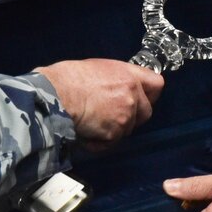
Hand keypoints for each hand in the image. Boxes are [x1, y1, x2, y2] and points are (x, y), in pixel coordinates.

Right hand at [37, 59, 162, 149]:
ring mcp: (125, 116)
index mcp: (128, 75)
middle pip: (146, 112)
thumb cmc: (68, 78)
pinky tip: (86, 131)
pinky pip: (111, 142)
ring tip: (92, 121)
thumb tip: (118, 87)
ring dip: (113, 129)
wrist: (56, 95)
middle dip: (133, 116)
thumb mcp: (98, 68)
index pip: (156, 85)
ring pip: (127, 130)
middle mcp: (132, 95)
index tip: (142, 98)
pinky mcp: (114, 134)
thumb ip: (116, 79)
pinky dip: (100, 141)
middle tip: (112, 114)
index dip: (149, 94)